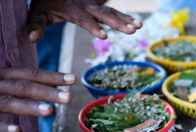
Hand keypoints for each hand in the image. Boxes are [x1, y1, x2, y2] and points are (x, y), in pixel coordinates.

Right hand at [0, 68, 75, 131]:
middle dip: (46, 92)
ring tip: (49, 111)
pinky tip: (17, 130)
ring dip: (29, 106)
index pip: (29, 74)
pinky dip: (3, 126)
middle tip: (69, 98)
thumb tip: (46, 88)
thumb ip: (17, 86)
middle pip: (22, 87)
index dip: (51, 77)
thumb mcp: (2, 85)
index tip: (73, 79)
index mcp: (2, 76)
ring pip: (7, 103)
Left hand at [27, 0, 141, 41]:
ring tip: (139, 27)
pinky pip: (113, 11)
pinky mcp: (98, 5)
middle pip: (104, 14)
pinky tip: (137, 23)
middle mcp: (85, 5)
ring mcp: (93, 4)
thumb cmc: (45, 2)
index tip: (105, 35)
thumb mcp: (38, 12)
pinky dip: (125, 17)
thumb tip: (31, 38)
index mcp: (71, 9)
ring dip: (125, 19)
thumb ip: (35, 25)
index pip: (84, 20)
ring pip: (112, 12)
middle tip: (132, 30)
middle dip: (118, 23)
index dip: (94, 27)